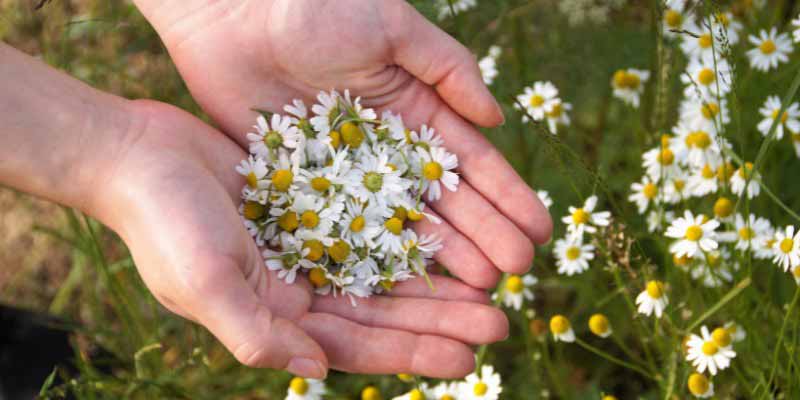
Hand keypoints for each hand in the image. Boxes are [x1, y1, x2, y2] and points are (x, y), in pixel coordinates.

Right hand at [103, 100, 509, 377]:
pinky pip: (371, 223)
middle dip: (440, 319)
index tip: (469, 355)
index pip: (357, 345)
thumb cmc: (163, 224)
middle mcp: (297, 289)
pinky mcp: (311, 204)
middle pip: (383, 312)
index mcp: (276, 317)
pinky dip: (408, 232)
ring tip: (491, 285)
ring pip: (385, 270)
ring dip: (435, 281)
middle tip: (500, 320)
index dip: (413, 351)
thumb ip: (258, 334)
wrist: (137, 154)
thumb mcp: (204, 284)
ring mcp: (306, 246)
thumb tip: (317, 371)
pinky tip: (446, 233)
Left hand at [134, 0, 552, 287]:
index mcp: (415, 110)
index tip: (538, 228)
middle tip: (515, 272)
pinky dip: (372, 258)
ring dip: (440, 255)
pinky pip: (344, 229)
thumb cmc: (317, 7)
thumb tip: (498, 117)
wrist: (233, 13)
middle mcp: (387, 150)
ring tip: (477, 288)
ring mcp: (347, 175)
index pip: (470, 162)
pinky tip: (403, 286)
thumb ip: (448, 69)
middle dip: (483, 235)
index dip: (506, 195)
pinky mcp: (304, 188)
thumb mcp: (393, 28)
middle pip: (444, 202)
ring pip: (401, 224)